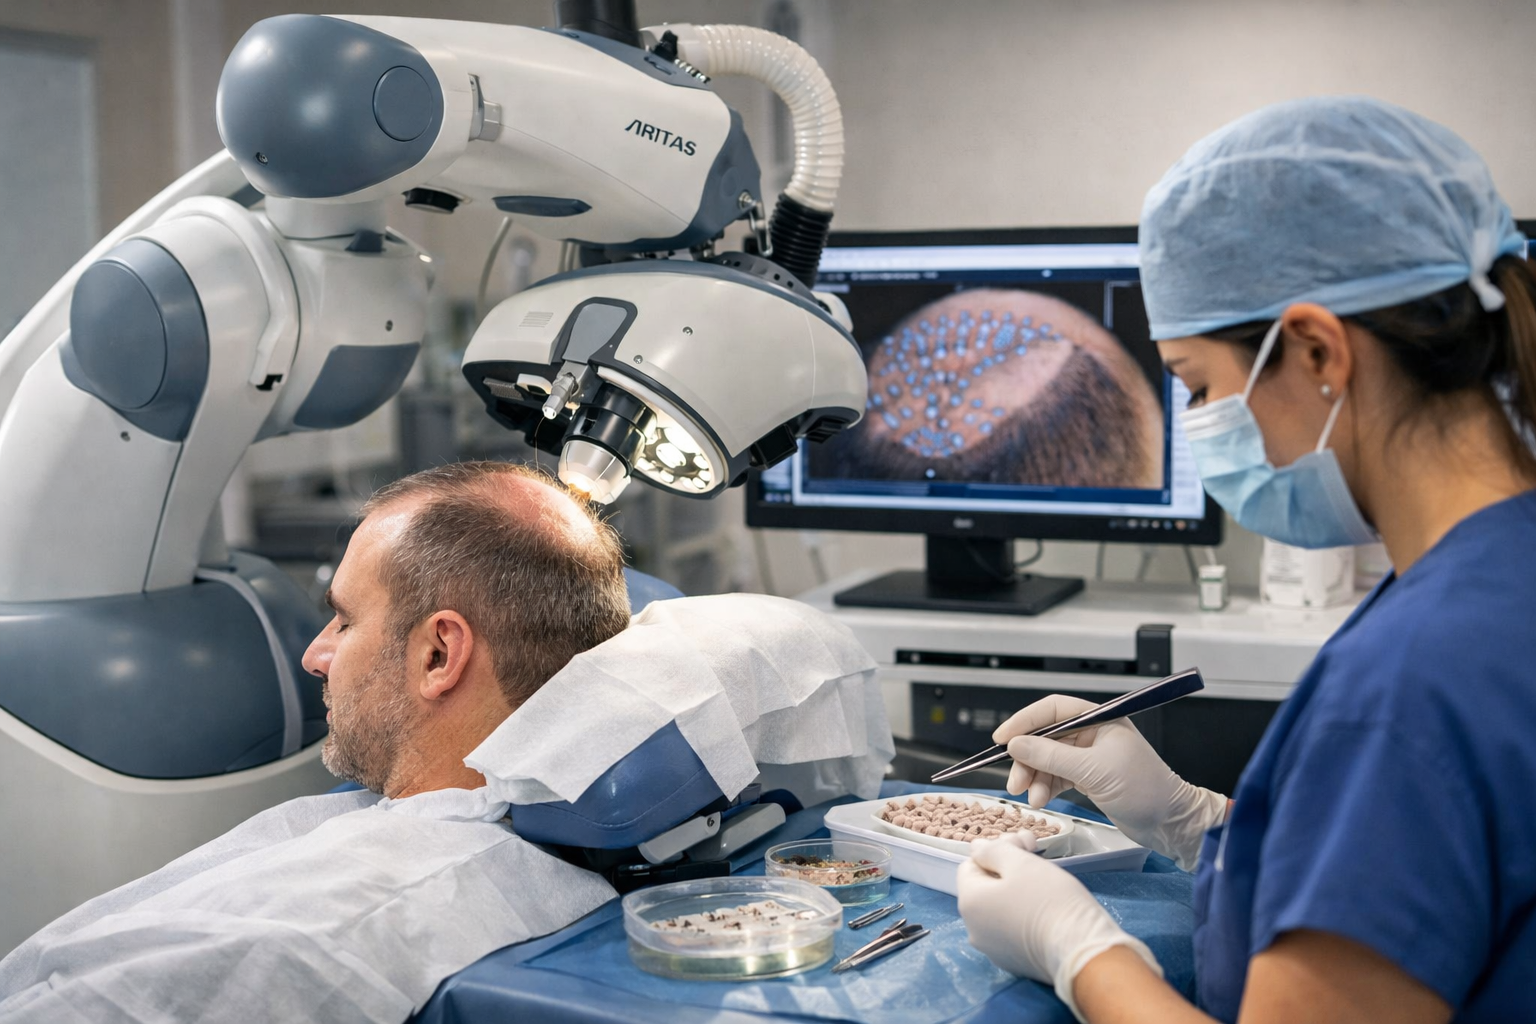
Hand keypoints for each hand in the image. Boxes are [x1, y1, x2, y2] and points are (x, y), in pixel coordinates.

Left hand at [958, 833, 1162, 1021]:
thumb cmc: (1050, 901)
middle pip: (986, 887)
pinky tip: (1045, 906)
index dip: (997, 850)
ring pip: (999, 908)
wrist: (1081, 953)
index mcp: (969, 903)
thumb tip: (975, 848)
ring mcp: (994, 949)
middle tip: (1036, 851)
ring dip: (1016, 887)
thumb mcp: (1021, 864)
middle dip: (1008, 865)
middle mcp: (974, 929)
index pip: (971, 865)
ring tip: (1044, 875)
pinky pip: (1012, 929)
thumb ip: (993, 851)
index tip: (1026, 845)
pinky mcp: (1014, 962)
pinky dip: (1023, 914)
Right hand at [993, 694, 1226, 870]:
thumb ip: (1052, 756)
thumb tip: (1016, 744)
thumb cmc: (1144, 789)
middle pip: (1045, 737)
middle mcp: (1091, 734)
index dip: (1024, 721)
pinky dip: (1045, 787)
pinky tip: (1041, 799)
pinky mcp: (1088, 778)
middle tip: (1014, 781)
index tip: (1002, 739)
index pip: (1052, 710)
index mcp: (1099, 720)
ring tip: (1030, 797)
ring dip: (1034, 777)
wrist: (1170, 822)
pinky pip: (1056, 776)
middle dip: (1027, 759)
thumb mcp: (1094, 770)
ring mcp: (1088, 757)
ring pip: (1047, 759)